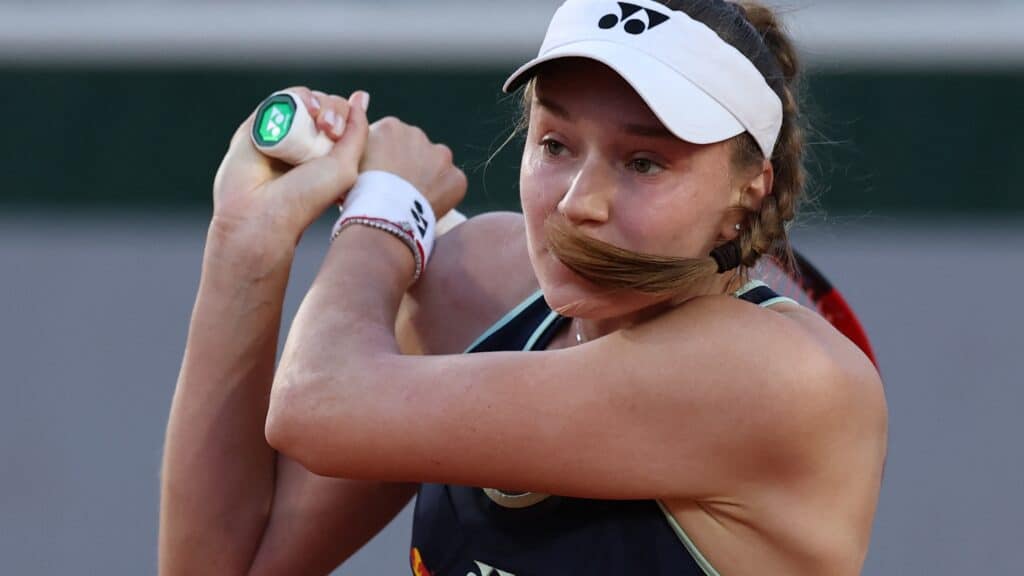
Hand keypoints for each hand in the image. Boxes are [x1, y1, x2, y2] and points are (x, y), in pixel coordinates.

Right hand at [211, 87, 370, 250]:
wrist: (261, 211)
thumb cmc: (306, 197)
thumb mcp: (345, 166)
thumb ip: (357, 132)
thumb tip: (361, 97)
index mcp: (328, 155)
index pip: (345, 120)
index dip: (348, 118)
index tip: (340, 135)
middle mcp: (307, 143)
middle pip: (328, 106)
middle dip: (334, 110)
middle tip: (329, 129)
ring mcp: (284, 132)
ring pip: (308, 100)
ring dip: (319, 104)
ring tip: (318, 122)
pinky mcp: (262, 123)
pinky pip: (285, 98)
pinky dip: (298, 98)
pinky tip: (304, 111)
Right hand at [361, 117, 466, 221]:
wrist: (382, 218)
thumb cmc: (359, 194)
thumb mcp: (349, 162)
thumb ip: (359, 146)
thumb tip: (357, 142)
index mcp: (390, 127)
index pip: (390, 139)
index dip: (385, 159)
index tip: (382, 175)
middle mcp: (418, 134)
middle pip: (414, 149)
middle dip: (408, 165)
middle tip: (397, 188)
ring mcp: (440, 155)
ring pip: (435, 165)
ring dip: (427, 177)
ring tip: (413, 199)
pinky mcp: (456, 178)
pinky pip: (451, 185)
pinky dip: (443, 194)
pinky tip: (428, 206)